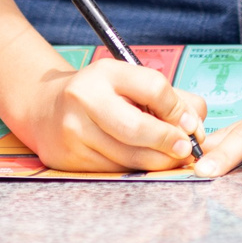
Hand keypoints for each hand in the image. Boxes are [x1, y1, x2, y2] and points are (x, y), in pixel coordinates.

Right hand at [18, 55, 207, 173]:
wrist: (45, 108)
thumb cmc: (102, 95)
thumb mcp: (131, 83)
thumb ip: (171, 99)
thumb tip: (196, 128)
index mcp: (105, 72)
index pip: (154, 88)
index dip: (178, 109)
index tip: (189, 124)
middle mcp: (84, 98)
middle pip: (138, 128)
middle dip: (168, 142)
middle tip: (186, 150)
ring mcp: (73, 131)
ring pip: (128, 156)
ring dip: (158, 162)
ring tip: (172, 159)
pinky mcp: (69, 158)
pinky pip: (114, 170)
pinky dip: (135, 169)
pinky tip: (144, 163)